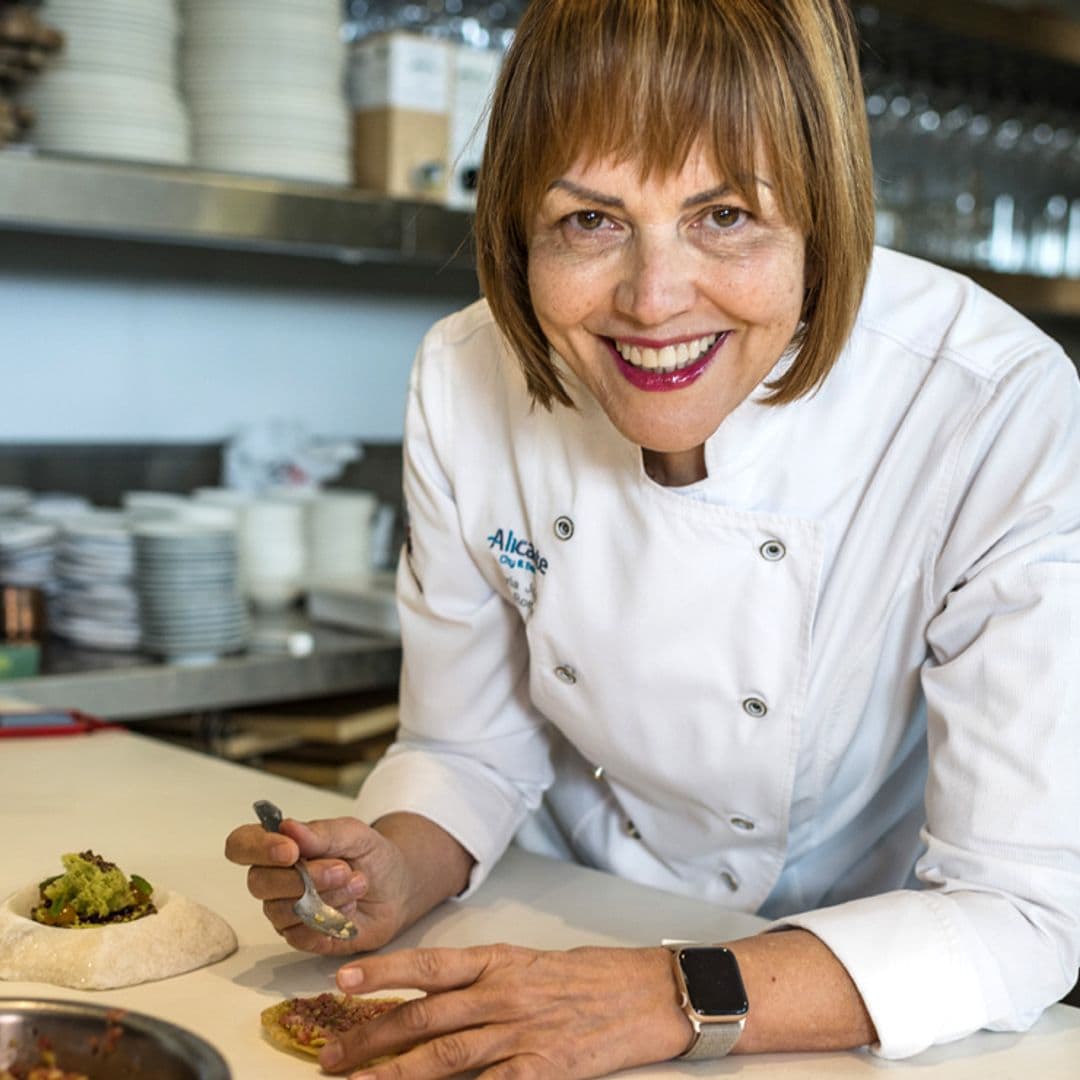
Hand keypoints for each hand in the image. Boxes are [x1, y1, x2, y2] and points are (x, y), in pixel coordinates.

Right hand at [224, 816, 411, 955]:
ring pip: (282, 911)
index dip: (257, 848)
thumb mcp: (354, 834)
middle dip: (304, 877)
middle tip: (343, 869)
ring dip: (325, 897)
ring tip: (356, 884)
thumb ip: (321, 833)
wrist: (397, 887)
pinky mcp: (302, 938)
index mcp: (278, 846)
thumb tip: (287, 828)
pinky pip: (300, 936)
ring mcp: (285, 911)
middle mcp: (274, 880)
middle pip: (259, 883)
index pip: (241, 844)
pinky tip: (350, 909)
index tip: (290, 851)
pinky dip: (330, 921)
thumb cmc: (369, 855)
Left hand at [318, 944, 691, 1077]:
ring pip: (442, 1056)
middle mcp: (502, 993)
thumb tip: (433, 995)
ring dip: (393, 1073)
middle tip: (328, 1055)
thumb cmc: (591, 976)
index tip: (342, 979)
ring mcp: (521, 1033)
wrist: (648, 993)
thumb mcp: (532, 963)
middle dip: (369, 1037)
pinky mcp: (542, 1069)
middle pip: (422, 1016)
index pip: (429, 964)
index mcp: (499, 961)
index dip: (383, 972)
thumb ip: (484, 979)